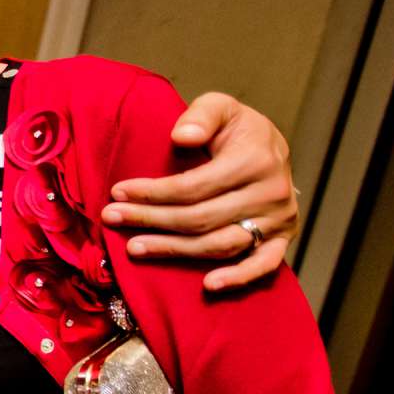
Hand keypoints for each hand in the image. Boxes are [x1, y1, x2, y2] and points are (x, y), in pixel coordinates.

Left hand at [103, 92, 297, 291]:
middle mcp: (271, 192)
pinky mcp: (281, 239)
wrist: (270, 149)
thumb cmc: (235, 130)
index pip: (193, 187)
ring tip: (133, 247)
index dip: (152, 193)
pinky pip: (263, 265)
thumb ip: (201, 115)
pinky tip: (207, 286)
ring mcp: (278, 219)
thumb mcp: (220, 107)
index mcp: (256, 159)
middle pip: (199, 218)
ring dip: (173, 250)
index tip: (118, 192)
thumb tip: (182, 135)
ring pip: (219, 244)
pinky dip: (238, 278)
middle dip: (150, 220)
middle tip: (112, 218)